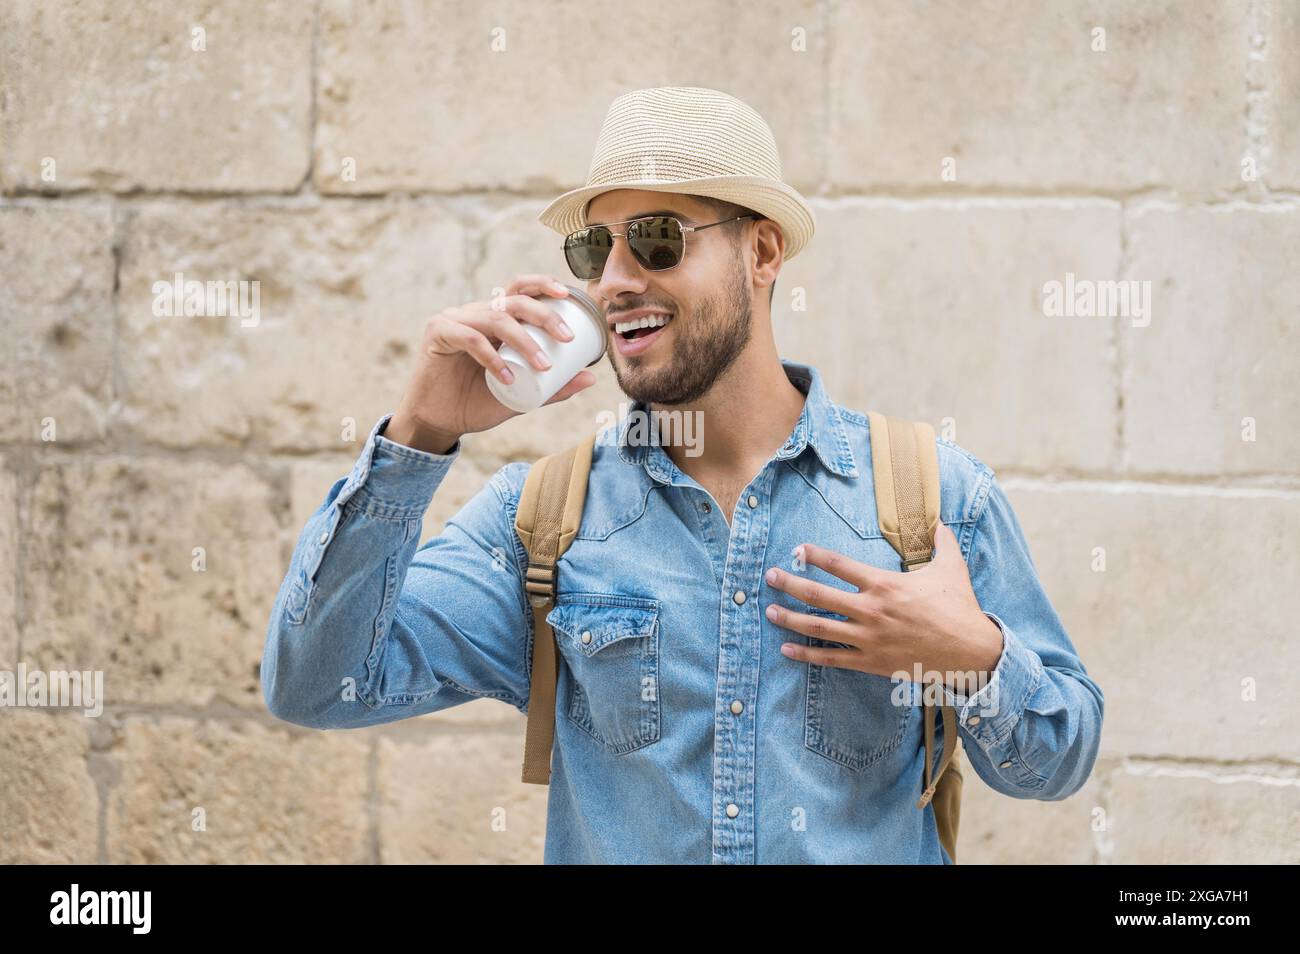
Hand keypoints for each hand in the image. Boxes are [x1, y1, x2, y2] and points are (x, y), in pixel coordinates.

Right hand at [386, 274, 597, 451]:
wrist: (439, 422)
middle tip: (567, 339)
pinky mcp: (437, 332)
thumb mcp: (522, 396)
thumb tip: (590, 378)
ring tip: (543, 365)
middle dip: (545, 315)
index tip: (569, 296)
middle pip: (514, 299)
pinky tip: (505, 377)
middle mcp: (476, 313)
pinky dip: (491, 357)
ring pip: (497, 319)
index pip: (521, 290)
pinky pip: (470, 338)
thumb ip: (552, 388)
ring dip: (525, 341)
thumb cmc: (477, 403)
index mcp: (495, 319)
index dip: (544, 285)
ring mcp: (454, 319)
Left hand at [762, 522, 1003, 695]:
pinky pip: (832, 659)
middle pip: (820, 595)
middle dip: (791, 584)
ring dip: (790, 619)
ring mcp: (868, 639)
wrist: (971, 652)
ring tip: (769, 612)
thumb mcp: (951, 568)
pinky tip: (787, 650)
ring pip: (819, 627)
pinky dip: (807, 655)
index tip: (797, 549)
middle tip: (770, 577)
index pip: (841, 565)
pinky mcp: (871, 662)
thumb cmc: (959, 608)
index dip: (816, 555)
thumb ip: (942, 542)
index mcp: (885, 584)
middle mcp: (871, 610)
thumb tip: (940, 521)